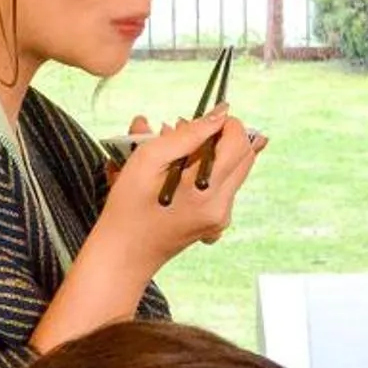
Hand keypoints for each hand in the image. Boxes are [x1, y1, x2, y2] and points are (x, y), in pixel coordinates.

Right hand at [94, 110, 264, 266]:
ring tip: (177, 155)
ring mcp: (222, 217)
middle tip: (189, 132)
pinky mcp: (217, 224)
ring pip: (234, 172)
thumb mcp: (149, 160)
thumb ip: (188, 135)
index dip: (228, 123)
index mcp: (207, 190)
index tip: (206, 118)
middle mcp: (222, 206)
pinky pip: (224, 189)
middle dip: (222, 137)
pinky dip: (208, 174)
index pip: (240, 143)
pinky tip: (181, 176)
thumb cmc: (127, 206)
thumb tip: (219, 114)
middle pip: (244, 157)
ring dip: (213, 155)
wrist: (123, 253)